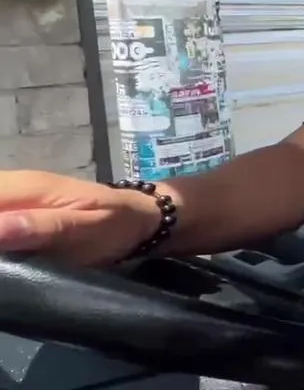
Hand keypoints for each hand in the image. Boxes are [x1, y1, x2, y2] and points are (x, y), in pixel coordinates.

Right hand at [0, 170, 159, 265]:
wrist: (140, 219)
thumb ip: (44, 228)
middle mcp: (14, 187)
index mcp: (28, 188)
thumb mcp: (87, 229)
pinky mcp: (15, 213)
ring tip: (6, 266)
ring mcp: (14, 198)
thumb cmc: (117, 224)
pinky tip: (6, 262)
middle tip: (4, 266)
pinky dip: (0, 239)